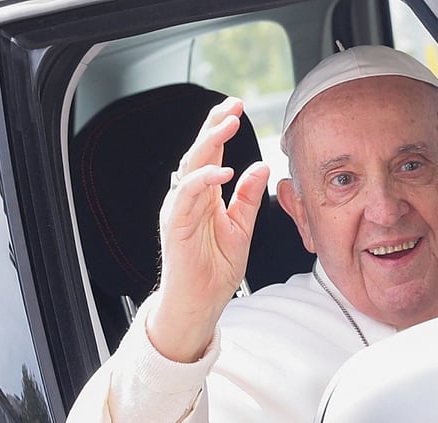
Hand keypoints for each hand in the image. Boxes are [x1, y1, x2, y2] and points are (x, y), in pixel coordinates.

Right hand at [147, 97, 269, 361]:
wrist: (201, 302)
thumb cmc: (216, 269)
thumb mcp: (242, 227)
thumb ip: (248, 197)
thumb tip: (261, 166)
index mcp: (204, 196)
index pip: (211, 153)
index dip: (221, 129)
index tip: (238, 107)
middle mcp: (190, 198)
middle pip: (198, 152)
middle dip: (215, 126)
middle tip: (234, 106)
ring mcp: (180, 210)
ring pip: (191, 166)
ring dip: (209, 143)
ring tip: (228, 125)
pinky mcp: (176, 225)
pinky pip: (187, 195)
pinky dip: (203, 180)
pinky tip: (222, 170)